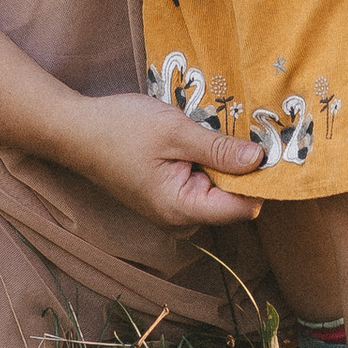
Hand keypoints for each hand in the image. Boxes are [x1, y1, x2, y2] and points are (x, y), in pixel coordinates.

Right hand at [74, 91, 263, 227]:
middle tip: (245, 129)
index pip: (243, 207)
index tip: (273, 148)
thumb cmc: (120, 129)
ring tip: (217, 128)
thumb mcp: (175, 132)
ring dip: (223, 161)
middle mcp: (180, 218)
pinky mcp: (166, 195)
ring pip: (217, 189)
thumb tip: (261, 160)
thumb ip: (219, 149)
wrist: (75, 131)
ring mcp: (172, 209)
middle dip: (242, 167)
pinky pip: (200, 183)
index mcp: (182, 209)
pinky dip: (206, 161)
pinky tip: (198, 137)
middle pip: (233, 199)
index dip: (261, 180)